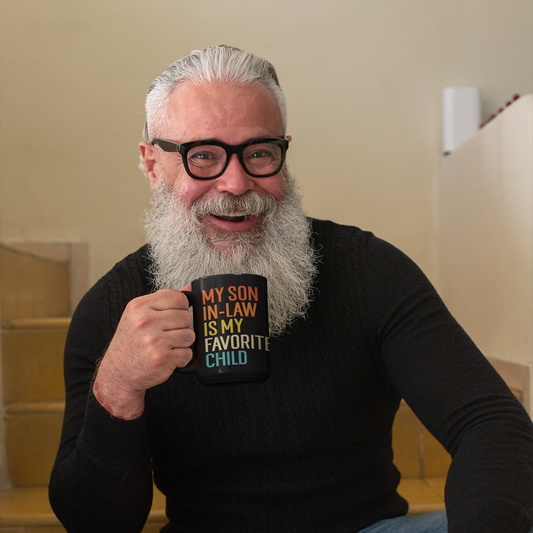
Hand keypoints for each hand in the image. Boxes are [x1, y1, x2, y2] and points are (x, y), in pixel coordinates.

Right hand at [93, 288, 194, 418]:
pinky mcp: (162, 358)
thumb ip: (165, 301)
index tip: (172, 316)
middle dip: (180, 327)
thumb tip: (191, 288)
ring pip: (189, 335)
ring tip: (166, 346)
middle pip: (186, 317)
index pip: (177, 297)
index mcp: (139, 307)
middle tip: (166, 335)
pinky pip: (187, 354)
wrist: (117, 374)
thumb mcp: (139, 315)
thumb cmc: (131, 343)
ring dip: (182, 343)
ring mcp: (154, 340)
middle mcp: (146, 321)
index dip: (180, 307)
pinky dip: (181, 358)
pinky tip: (166, 358)